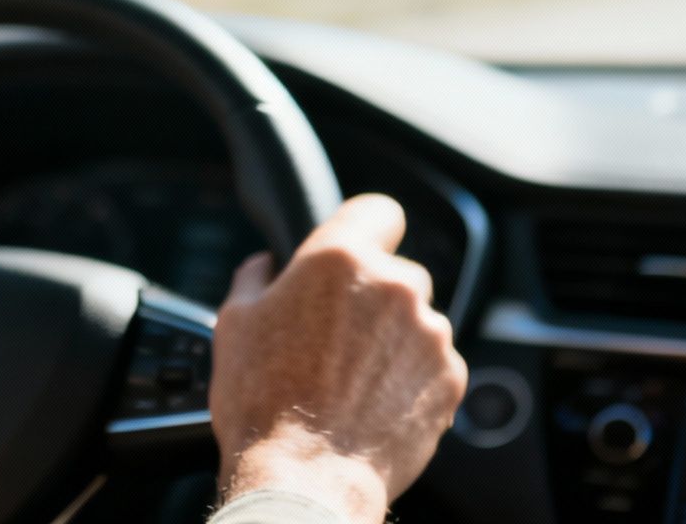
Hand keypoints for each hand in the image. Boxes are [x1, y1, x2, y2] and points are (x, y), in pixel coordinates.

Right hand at [210, 194, 468, 518]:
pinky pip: (433, 363)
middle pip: (395, 272)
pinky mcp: (450, 377)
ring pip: (415, 320)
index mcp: (340, 259)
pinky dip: (411, 377)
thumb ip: (255, 278)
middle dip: (370, 296)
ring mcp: (429, 333)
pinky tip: (373, 403)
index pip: (377, 209)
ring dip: (392, 339)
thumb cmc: (264, 402)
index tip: (356, 247)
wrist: (306, 476)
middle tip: (333, 335)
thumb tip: (264, 265)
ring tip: (351, 380)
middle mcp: (394, 286)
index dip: (365, 227)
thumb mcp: (234, 324)